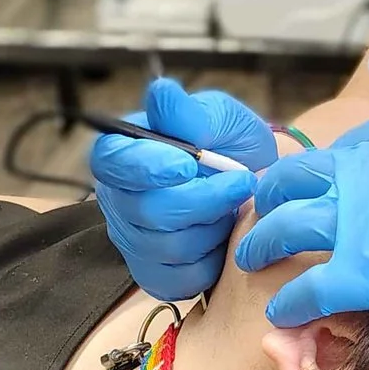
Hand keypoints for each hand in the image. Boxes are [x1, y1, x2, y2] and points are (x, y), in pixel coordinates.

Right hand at [89, 79, 279, 299]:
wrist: (258, 185)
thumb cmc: (231, 145)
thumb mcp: (219, 118)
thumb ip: (190, 113)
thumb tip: (161, 91)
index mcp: (123, 153)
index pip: (110, 161)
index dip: (146, 167)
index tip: (188, 164)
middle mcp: (118, 199)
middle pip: (145, 210)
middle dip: (202, 199)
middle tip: (241, 182)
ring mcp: (133, 240)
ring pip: (167, 246)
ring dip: (212, 227)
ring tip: (232, 208)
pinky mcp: (155, 275)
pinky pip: (180, 278)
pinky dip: (212, 261)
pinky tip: (222, 239)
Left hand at [236, 55, 368, 330]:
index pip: (330, 151)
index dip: (311, 177)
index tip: (303, 195)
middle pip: (293, 184)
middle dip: (269, 205)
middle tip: (261, 227)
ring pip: (287, 231)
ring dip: (263, 248)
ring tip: (256, 265)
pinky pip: (311, 286)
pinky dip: (290, 301)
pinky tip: (283, 312)